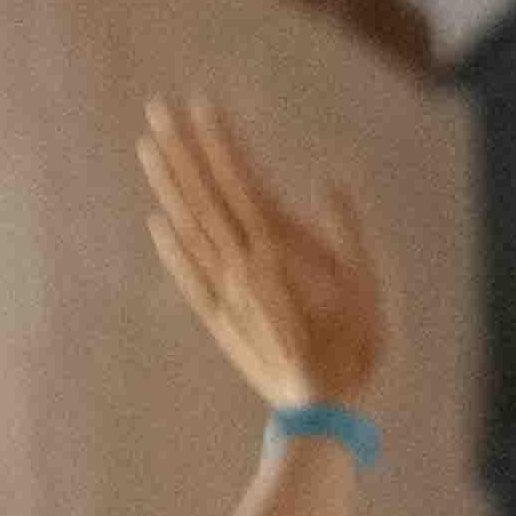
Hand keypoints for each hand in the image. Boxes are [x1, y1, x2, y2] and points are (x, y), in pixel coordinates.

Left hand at [141, 93, 395, 418]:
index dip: (218, 142)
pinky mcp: (219, 320)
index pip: (240, 182)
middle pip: (204, 196)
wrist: (323, 411)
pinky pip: (187, 277)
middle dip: (181, 150)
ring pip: (189, 229)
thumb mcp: (366, 286)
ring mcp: (226, 293)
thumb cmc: (354, 348)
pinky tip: (156, 222)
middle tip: (157, 109)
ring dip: (167, 186)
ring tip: (148, 148)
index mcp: (278, 252)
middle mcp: (243, 266)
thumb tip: (328, 182)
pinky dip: (170, 247)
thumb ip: (347, 233)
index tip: (199, 105)